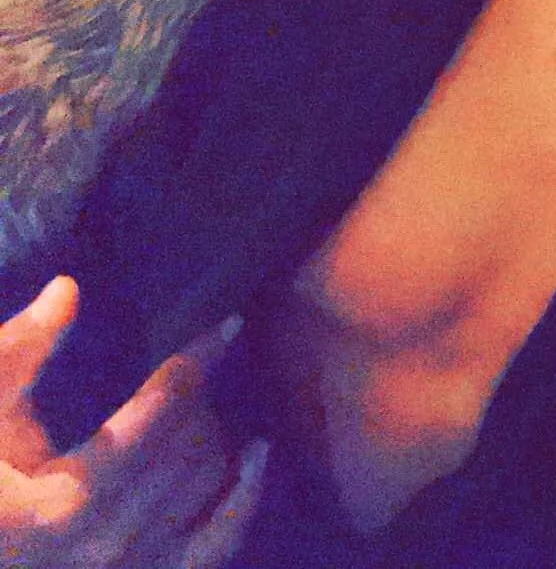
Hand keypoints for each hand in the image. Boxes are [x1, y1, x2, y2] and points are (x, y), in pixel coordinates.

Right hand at [0, 277, 267, 568]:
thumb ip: (18, 353)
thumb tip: (69, 288)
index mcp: (63, 504)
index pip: (159, 411)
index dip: (197, 360)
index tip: (227, 326)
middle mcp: (108, 545)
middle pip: (191, 444)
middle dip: (197, 395)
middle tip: (189, 367)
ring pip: (210, 482)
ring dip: (214, 434)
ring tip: (198, 404)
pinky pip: (221, 541)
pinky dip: (245, 496)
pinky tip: (256, 454)